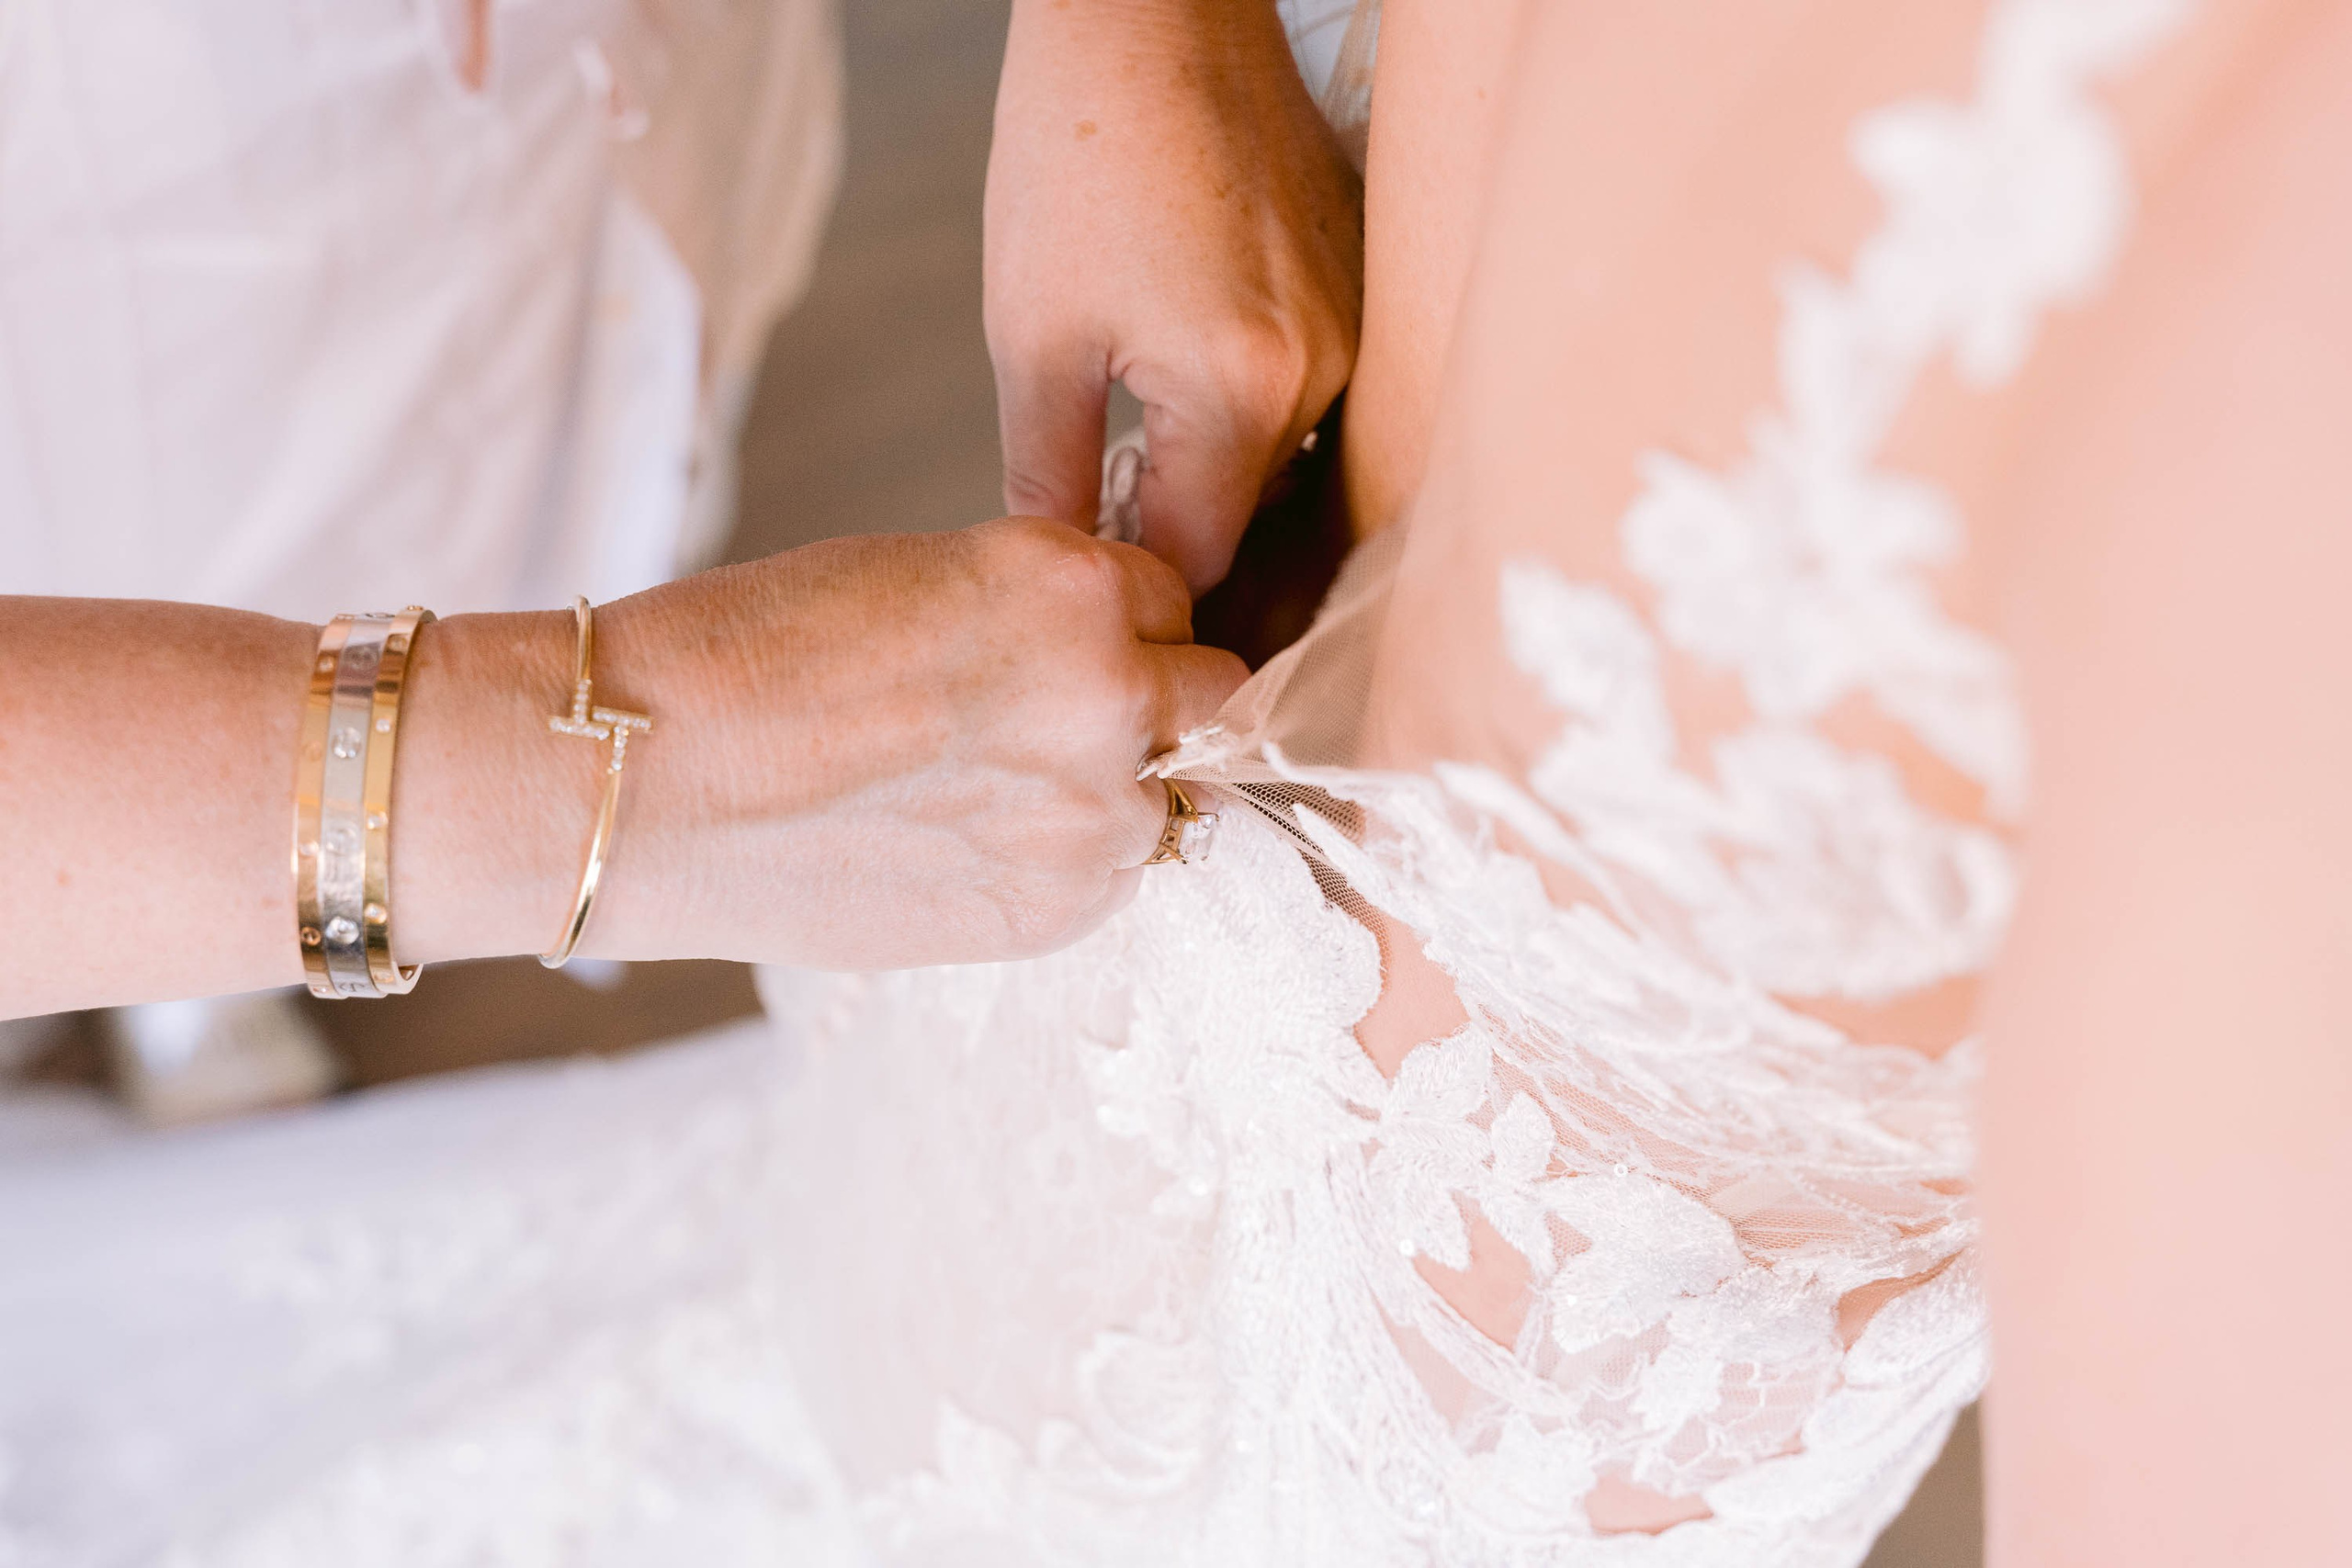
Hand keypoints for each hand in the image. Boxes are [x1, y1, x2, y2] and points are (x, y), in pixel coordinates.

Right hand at [593, 519, 1248, 967]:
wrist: (647, 777)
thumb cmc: (757, 654)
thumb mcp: (930, 577)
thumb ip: (1044, 617)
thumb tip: (1112, 662)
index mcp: (1076, 588)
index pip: (1171, 595)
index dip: (1120, 620)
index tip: (1062, 645)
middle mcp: (1110, 697)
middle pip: (1213, 695)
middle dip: (1158, 699)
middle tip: (1061, 718)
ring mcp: (1092, 817)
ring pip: (1180, 796)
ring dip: (1124, 787)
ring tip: (1005, 786)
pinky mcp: (1055, 911)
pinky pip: (1120, 877)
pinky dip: (1075, 860)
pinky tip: (978, 841)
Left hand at [986, 0, 1362, 592]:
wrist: (1155, 17)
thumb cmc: (1076, 156)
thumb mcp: (1031, 336)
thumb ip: (1049, 473)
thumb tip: (1059, 566)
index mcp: (1239, 390)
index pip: (1201, 557)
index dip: (1137, 580)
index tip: (1088, 571)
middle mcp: (1325, 368)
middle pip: (1253, 513)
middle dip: (1178, 521)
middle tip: (1101, 496)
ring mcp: (1358, 325)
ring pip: (1287, 455)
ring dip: (1219, 464)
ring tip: (1142, 419)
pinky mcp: (1364, 286)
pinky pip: (1315, 388)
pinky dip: (1254, 402)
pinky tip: (1191, 356)